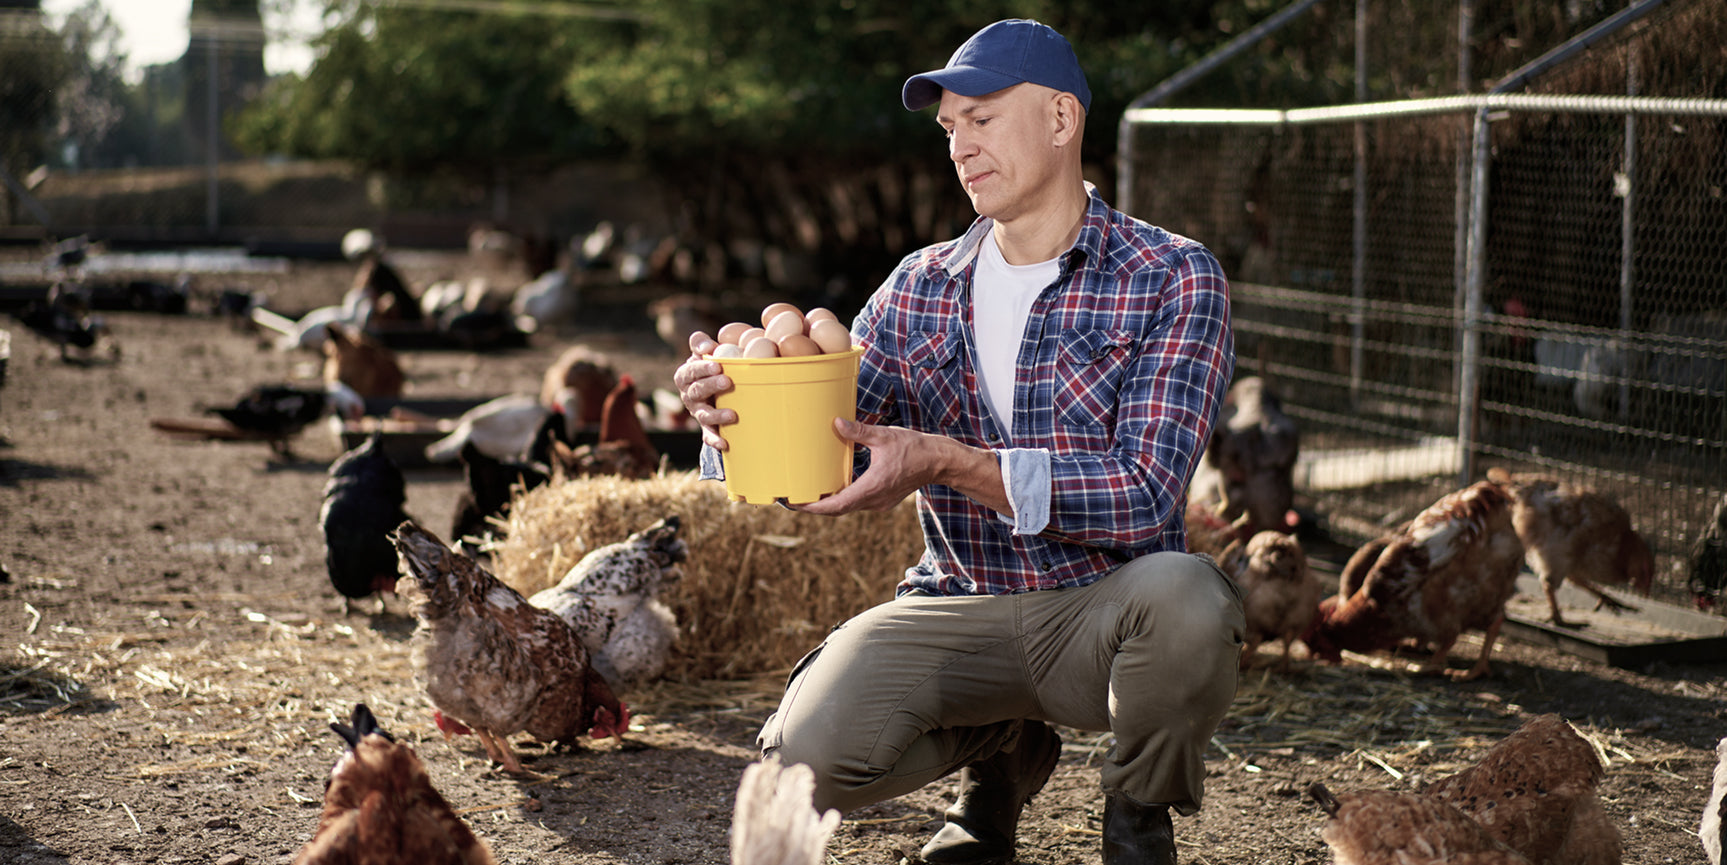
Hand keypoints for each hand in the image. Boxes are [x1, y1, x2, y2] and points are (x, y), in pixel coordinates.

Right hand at [672, 330, 736, 451]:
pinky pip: (709, 435)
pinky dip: (714, 440)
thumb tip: (707, 346)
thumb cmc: (711, 367)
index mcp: (686, 376)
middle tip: (728, 382)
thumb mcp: (704, 353)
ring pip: (704, 415)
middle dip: (711, 386)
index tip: (717, 365)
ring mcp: (698, 412)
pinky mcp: (707, 427)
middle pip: (697, 391)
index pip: (690, 372)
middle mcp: (689, 395)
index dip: (701, 369)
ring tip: (733, 415)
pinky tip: (724, 443)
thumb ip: (702, 344)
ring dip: (717, 415)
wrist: (714, 391)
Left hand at [793, 418, 944, 514]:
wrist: (940, 461)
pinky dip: (842, 497)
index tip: (795, 504)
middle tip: (793, 499)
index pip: (836, 505)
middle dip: (815, 506)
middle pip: (837, 510)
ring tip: (808, 493)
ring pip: (847, 507)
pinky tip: (833, 486)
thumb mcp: (884, 436)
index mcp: (872, 488)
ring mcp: (879, 502)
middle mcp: (874, 500)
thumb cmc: (915, 448)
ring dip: (828, 503)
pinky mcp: (883, 499)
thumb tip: (837, 423)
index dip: (813, 507)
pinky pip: (857, 502)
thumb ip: (858, 432)